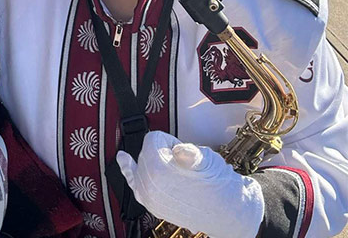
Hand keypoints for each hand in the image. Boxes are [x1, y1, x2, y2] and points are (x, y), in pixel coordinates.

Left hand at [116, 131, 263, 237]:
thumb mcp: (204, 157)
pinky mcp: (152, 205)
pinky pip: (133, 184)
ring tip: (170, 169)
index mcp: (159, 169)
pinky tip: (122, 159)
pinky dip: (128, 170)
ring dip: (150, 161)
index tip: (181, 150)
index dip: (169, 141)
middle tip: (181, 163)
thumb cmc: (216, 182)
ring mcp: (149, 196)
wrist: (226, 210)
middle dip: (162, 152)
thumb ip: (187, 150)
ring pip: (141, 164)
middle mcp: (149, 184)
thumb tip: (178, 151)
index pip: (153, 138)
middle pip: (146, 151)